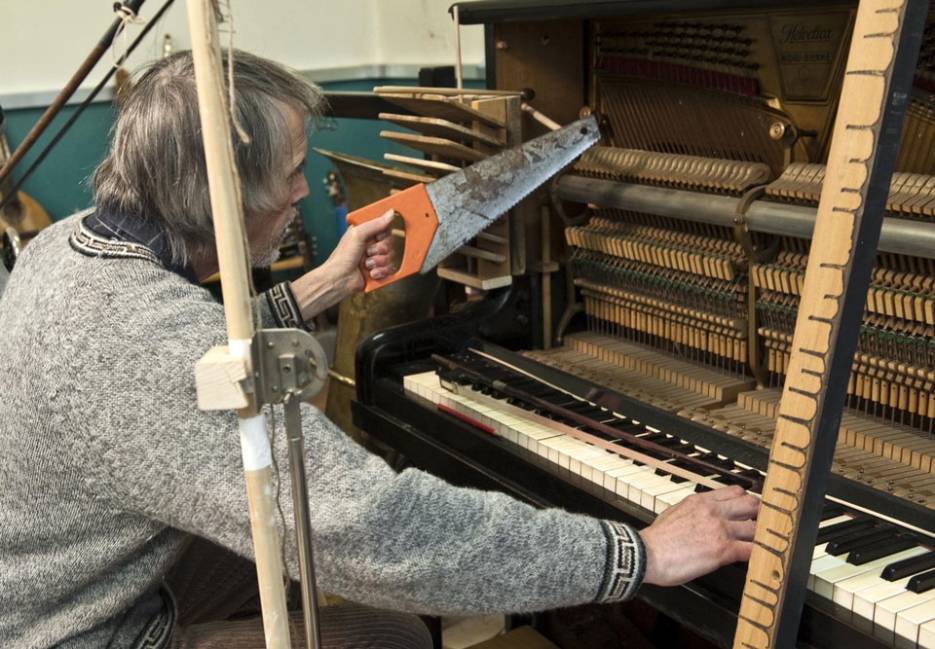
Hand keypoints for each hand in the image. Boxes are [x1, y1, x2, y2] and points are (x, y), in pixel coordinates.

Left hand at [289, 210, 394, 320]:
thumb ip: (375, 224)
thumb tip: (390, 214)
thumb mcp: (357, 234)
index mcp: (366, 233)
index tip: (377, 237)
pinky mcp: (379, 270)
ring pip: (391, 257)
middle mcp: (371, 245)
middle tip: (368, 252)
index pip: (385, 228)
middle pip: (390, 242)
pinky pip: (390, 269)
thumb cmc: (342, 257)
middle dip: (381, 249)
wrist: (339, 279)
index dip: (383, 233)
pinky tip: (371, 272)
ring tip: (367, 264)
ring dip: (379, 261)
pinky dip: (381, 271)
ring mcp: (375, 258)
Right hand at [639, 485, 758, 586]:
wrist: (647, 554)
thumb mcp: (674, 513)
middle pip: (750, 504)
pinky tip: (760, 557)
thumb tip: (699, 518)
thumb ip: (693, 512)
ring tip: (762, 543)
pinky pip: (752, 549)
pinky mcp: (723, 549)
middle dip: (758, 514)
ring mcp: (719, 529)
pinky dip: (759, 554)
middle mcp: (712, 511)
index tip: (749, 509)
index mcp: (700, 501)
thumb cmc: (656, 540)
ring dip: (760, 536)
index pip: (734, 491)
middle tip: (760, 524)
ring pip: (756, 527)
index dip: (745, 501)